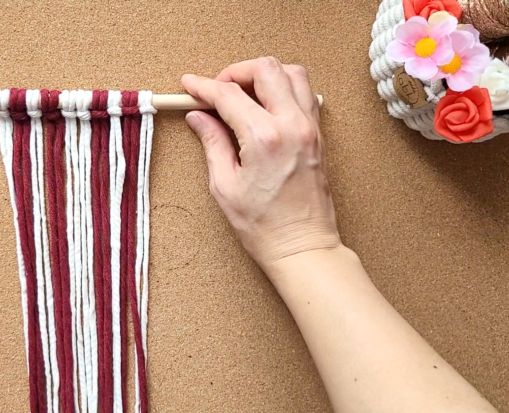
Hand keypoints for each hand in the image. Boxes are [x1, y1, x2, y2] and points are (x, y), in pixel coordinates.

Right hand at [182, 57, 340, 267]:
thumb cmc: (264, 226)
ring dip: (264, 76)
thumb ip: (212, 143)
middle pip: (266, 69)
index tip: (189, 85)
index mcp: (264, 138)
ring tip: (243, 94)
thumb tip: (199, 117)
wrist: (303, 246)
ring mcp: (310, 127)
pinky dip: (284, 89)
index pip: (229, 94)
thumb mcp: (225, 186)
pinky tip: (265, 107)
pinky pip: (305, 93)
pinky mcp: (318, 135)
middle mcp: (292, 125)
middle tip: (217, 90)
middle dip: (236, 72)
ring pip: (292, 73)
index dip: (204, 86)